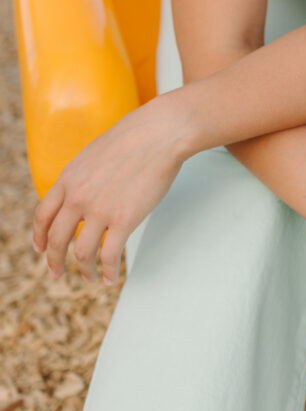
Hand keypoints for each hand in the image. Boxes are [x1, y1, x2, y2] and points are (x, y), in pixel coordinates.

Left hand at [32, 91, 189, 284]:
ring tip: (89, 277)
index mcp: (69, 178)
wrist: (160, 133)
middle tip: (57, 273)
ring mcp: (100, 209)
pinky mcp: (124, 219)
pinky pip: (109, 255)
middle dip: (54, 261)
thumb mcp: (95, 152)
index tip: (41, 249)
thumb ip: (83, 175)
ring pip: (81, 253)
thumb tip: (82, 191)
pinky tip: (111, 277)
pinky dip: (108, 271)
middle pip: (57, 239)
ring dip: (84, 270)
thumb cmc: (135, 137)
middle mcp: (78, 196)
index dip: (40, 236)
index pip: (44, 215)